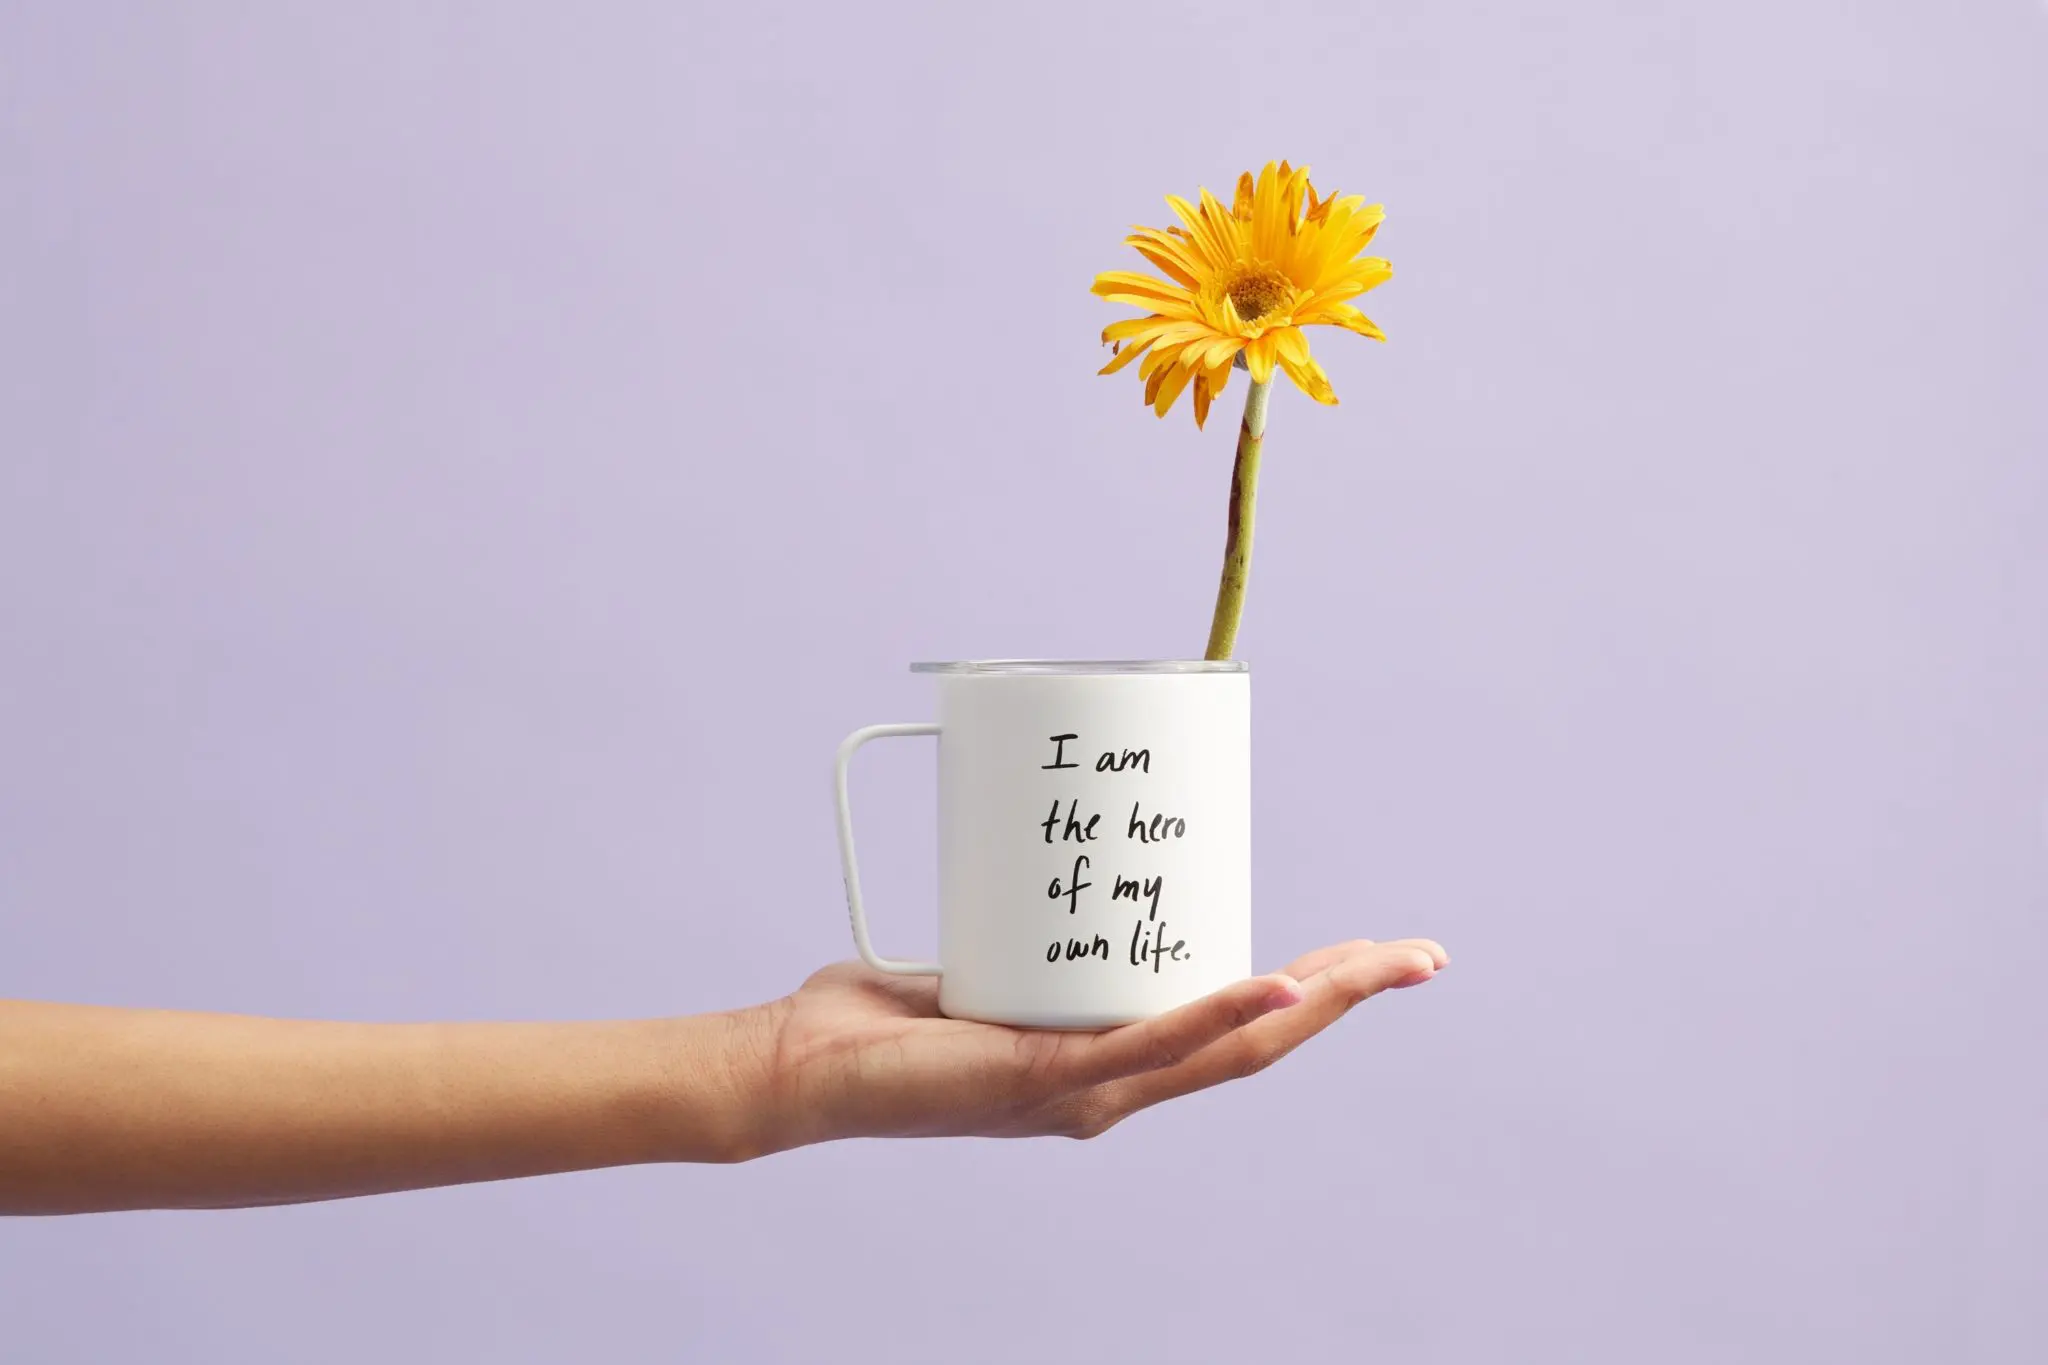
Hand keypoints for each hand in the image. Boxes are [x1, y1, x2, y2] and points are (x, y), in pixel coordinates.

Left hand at [735, 937, 1447, 1152]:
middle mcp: (1113, 1086)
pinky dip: (1217, 1016)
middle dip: (1347, 996)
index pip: (1235, 1026)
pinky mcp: (1045, 1078)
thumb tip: (1048, 835)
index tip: (1375, 953)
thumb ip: (1027, 924)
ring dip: (1313, 1003)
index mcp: (1110, 1059)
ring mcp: (1086, 1091)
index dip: (1313, 993)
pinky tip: (1276, 990)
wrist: (803, 1066)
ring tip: (1382, 964)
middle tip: (1421, 956)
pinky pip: (1147, 1046)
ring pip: (1226, 1048)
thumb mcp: (988, 957)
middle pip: (1259, 1043)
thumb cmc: (883, 1019)